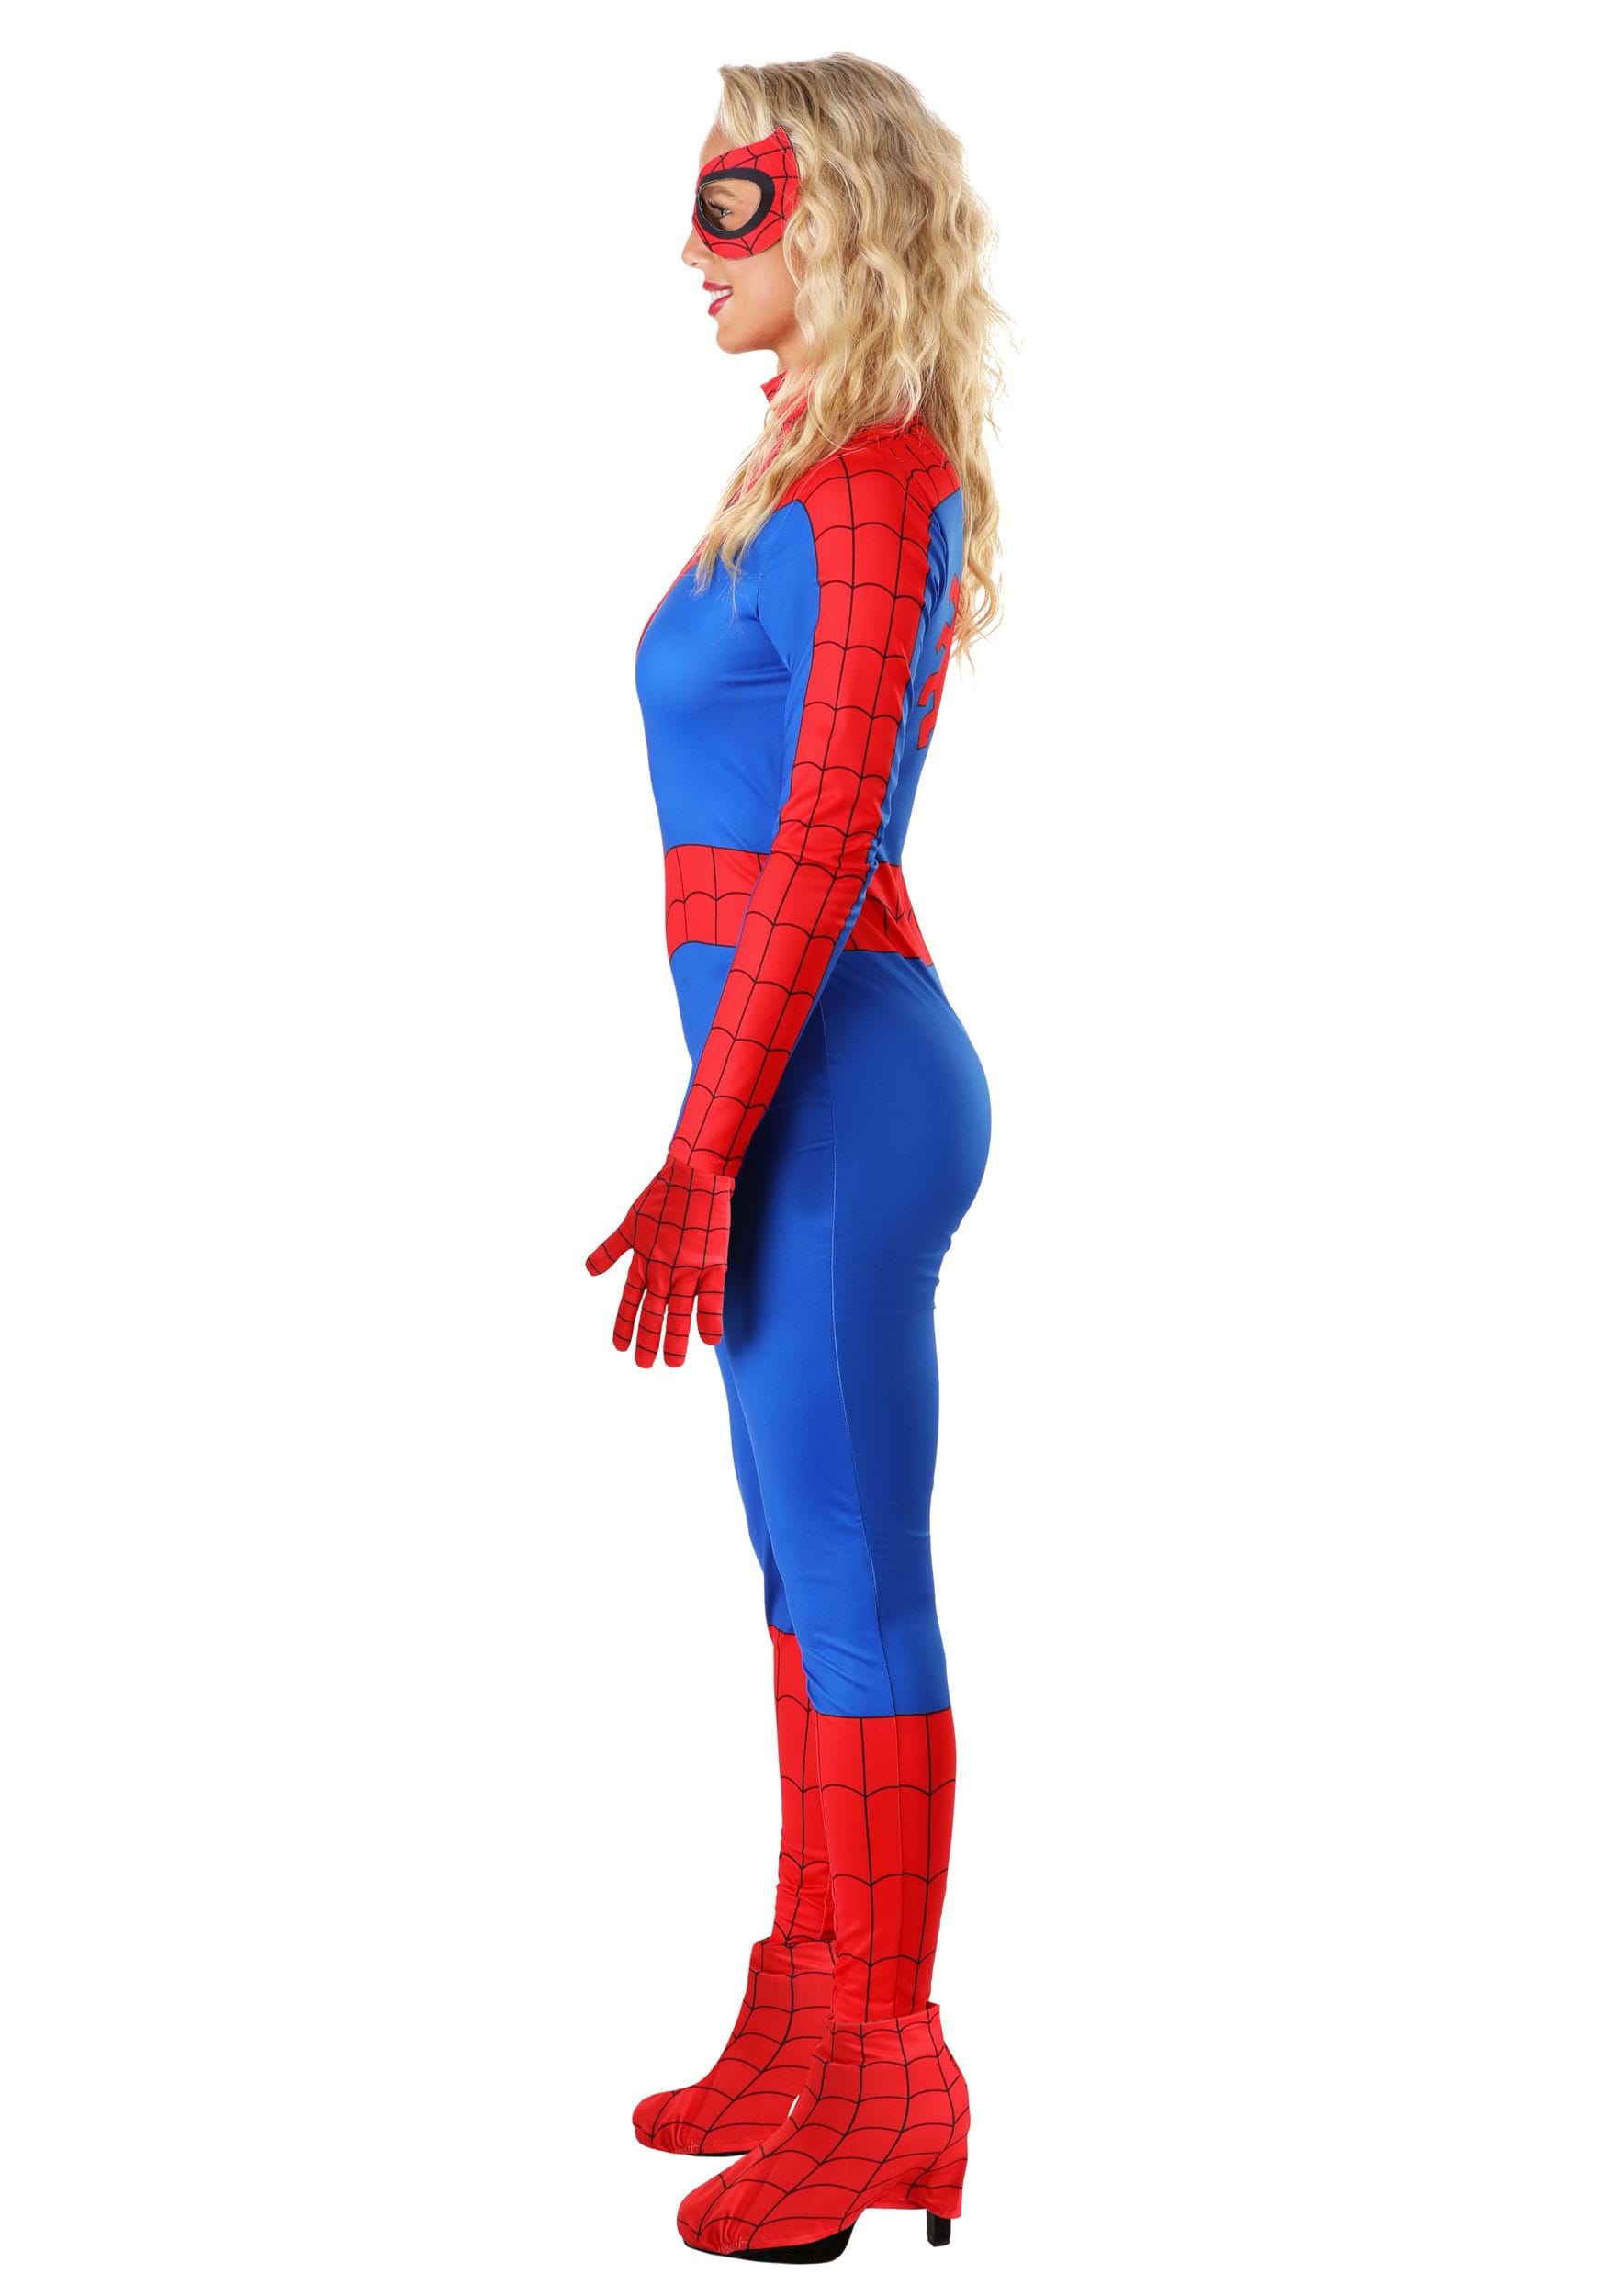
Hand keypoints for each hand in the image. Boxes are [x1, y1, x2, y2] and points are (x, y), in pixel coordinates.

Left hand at [585, 1152, 733, 1366]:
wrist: (694, 1176)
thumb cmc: (661, 1197)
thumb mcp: (629, 1224)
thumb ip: (610, 1250)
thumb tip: (588, 1270)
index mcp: (642, 1261)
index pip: (629, 1302)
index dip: (624, 1325)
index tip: (619, 1348)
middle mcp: (661, 1270)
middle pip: (652, 1314)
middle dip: (647, 1342)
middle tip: (644, 1365)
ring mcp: (687, 1269)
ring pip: (678, 1313)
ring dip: (674, 1341)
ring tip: (672, 1364)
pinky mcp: (712, 1265)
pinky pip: (711, 1299)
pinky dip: (709, 1320)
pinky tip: (709, 1341)